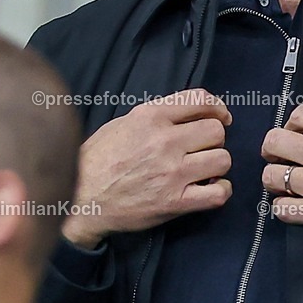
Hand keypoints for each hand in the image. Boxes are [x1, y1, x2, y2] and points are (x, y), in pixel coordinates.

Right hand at [62, 88, 232, 248]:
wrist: (80, 198)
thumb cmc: (99, 160)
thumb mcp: (124, 123)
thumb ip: (158, 115)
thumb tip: (191, 111)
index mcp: (150, 117)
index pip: (201, 100)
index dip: (218, 108)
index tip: (221, 117)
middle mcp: (164, 142)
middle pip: (216, 131)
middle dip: (214, 139)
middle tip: (204, 148)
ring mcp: (171, 173)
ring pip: (222, 160)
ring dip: (217, 165)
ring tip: (204, 170)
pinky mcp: (174, 202)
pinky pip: (218, 193)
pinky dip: (220, 190)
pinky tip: (209, 189)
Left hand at [260, 98, 302, 234]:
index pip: (299, 114)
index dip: (293, 122)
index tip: (294, 131)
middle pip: (274, 141)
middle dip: (272, 147)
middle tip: (277, 154)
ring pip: (272, 177)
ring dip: (274, 179)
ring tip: (282, 181)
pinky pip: (283, 210)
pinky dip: (283, 209)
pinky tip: (291, 206)